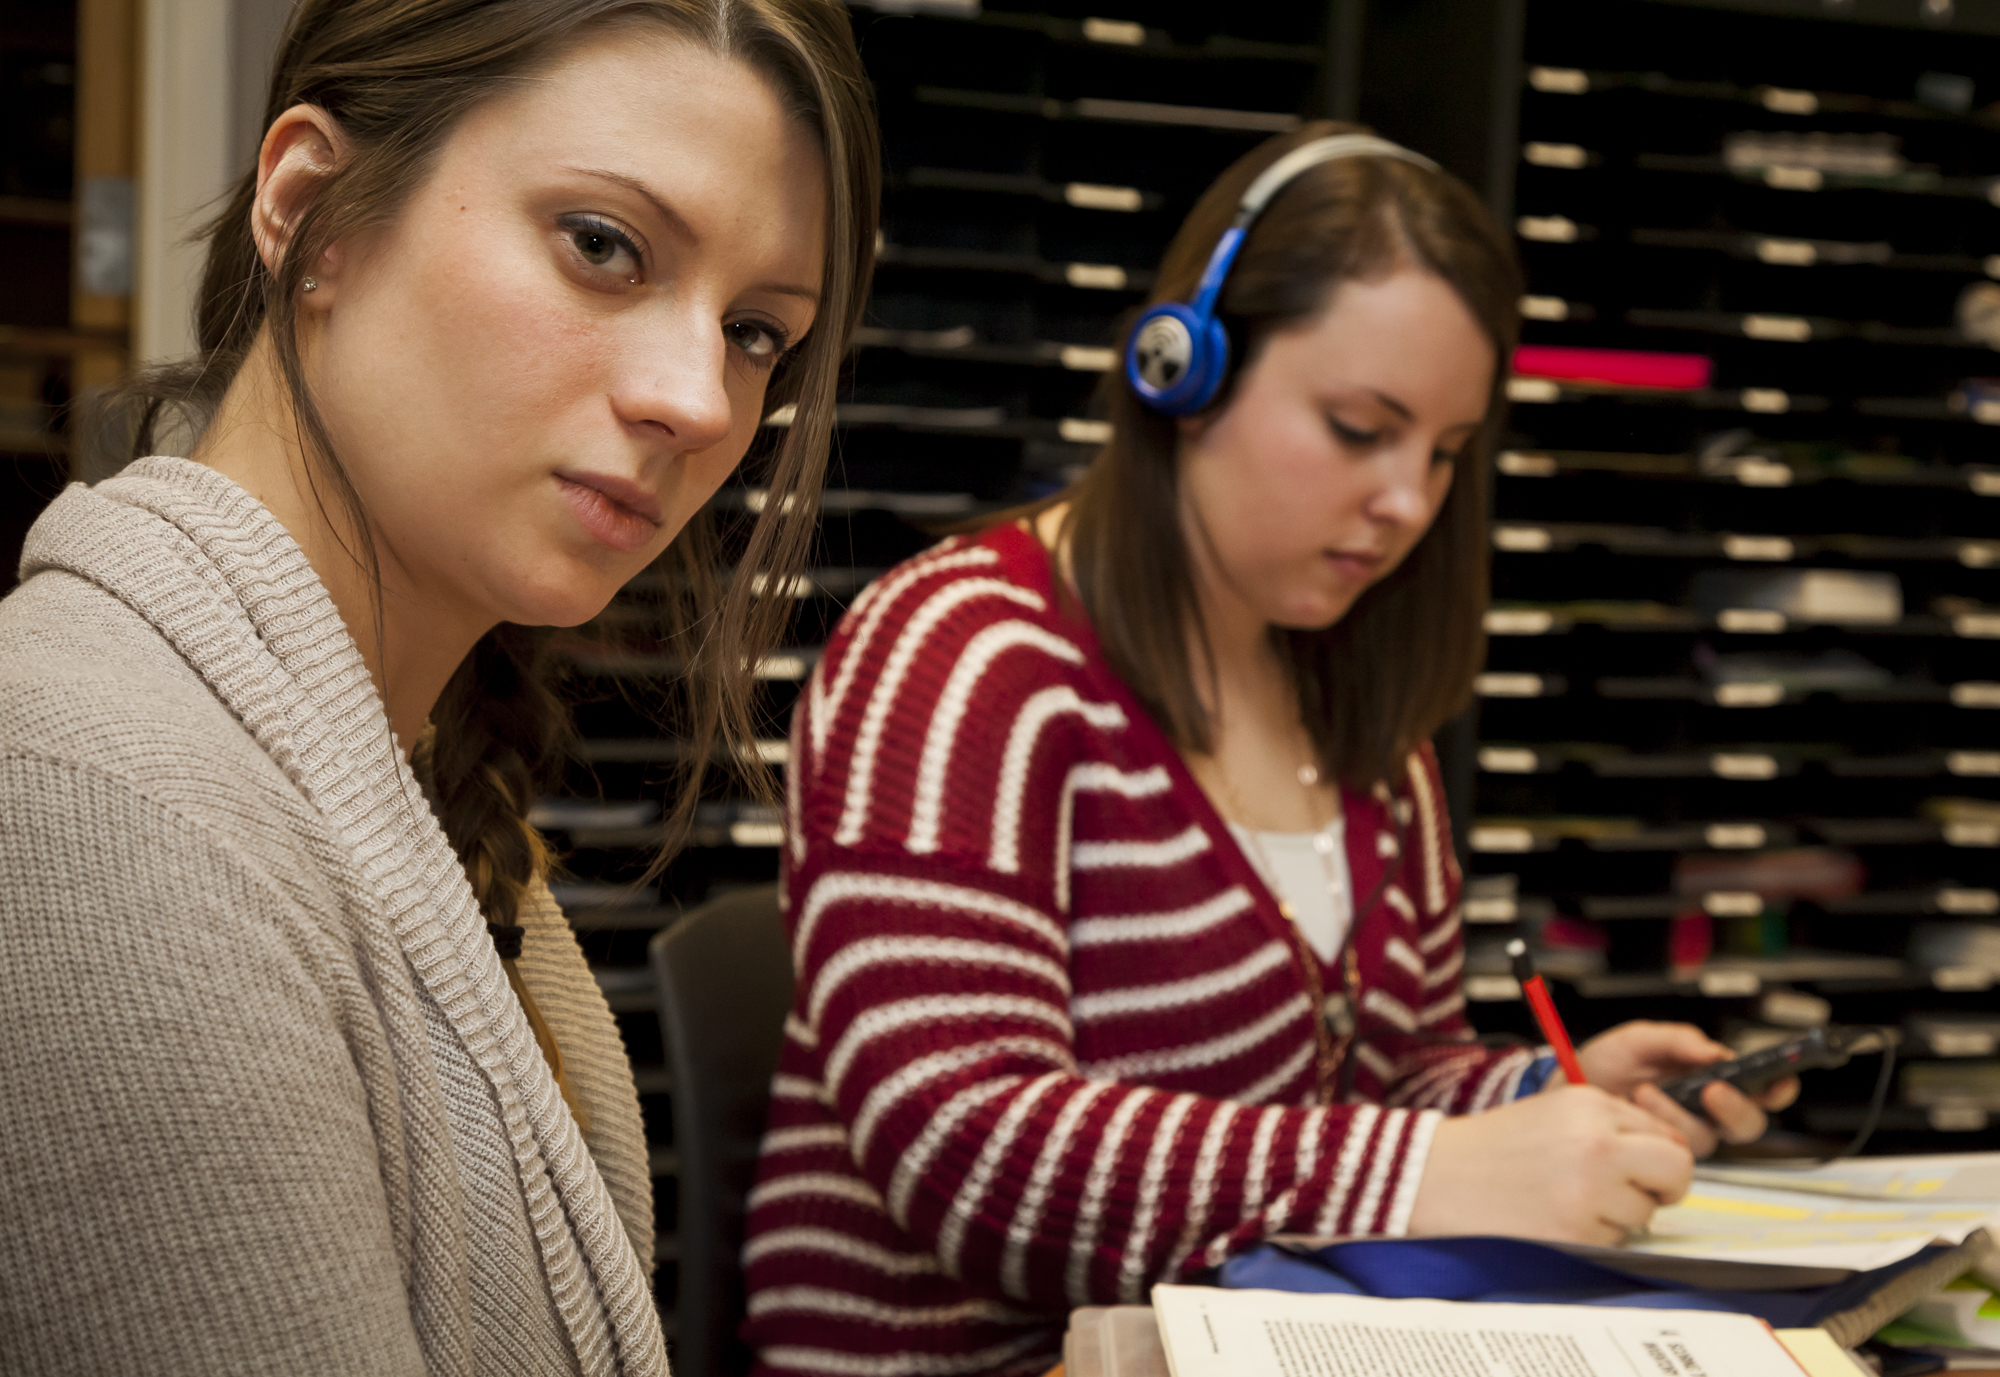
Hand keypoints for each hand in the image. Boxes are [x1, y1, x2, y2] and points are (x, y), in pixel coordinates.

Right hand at [1407, 1084, 1694, 1245]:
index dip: (1657, 1156)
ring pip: (1646, 1213)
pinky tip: (1558, 1216)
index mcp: (1592, 1105)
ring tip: (1572, 1198)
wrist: (1442, 1177)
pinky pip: (1616, 1241)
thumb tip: (1672, 1153)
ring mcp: (1590, 1191)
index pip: (1668, 1135)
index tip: (1638, 1166)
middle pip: (1677, 1171)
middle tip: (1633, 1191)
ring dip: (1620, 1213)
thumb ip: (1617, 1123)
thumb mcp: (1558, 1111)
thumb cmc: (1498, 1146)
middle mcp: (1598, 1144)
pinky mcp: (1578, 1233)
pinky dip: (1594, 1235)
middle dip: (1664, 1186)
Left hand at [1571, 1020, 1798, 1156]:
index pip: (1761, 1089)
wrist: (1568, 1088)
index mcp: (1713, 1078)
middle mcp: (1707, 1112)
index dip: (1778, 1087)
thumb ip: (1676, 1040)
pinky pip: (1675, 1149)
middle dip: (1736, 1108)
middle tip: (1712, 1090)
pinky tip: (1638, 1106)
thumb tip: (1714, 1051)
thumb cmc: (1607, 1065)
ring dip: (1679, 1115)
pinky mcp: (1662, 1152)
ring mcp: (1686, 1134)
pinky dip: (1657, 1126)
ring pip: (1708, 1140)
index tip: (1780, 1078)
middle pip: (1747, 1124)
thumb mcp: (1639, 1039)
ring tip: (1647, 1091)